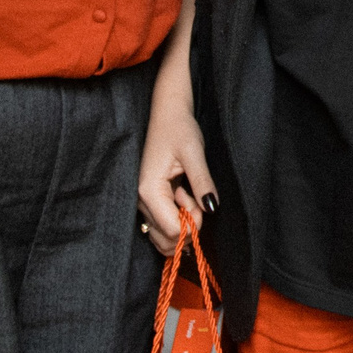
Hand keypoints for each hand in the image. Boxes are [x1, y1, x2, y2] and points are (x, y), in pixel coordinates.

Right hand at [138, 96, 214, 257]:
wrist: (167, 115)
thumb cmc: (179, 129)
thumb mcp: (194, 153)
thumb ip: (202, 182)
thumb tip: (212, 209)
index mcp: (148, 190)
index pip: (171, 230)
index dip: (192, 225)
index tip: (203, 205)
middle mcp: (140, 200)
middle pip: (164, 238)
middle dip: (186, 227)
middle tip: (197, 200)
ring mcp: (142, 202)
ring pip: (163, 234)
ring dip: (181, 222)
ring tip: (188, 194)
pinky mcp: (148, 200)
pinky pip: (162, 223)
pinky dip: (176, 217)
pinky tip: (183, 196)